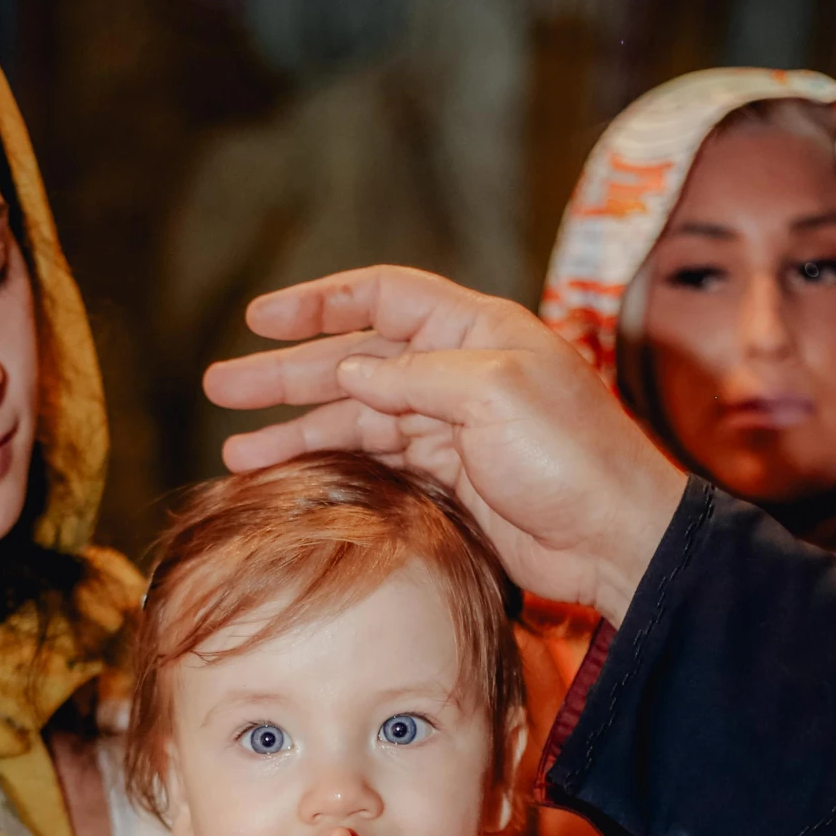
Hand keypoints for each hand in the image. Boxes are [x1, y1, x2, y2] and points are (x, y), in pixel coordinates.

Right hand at [203, 266, 685, 621]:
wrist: (614, 538)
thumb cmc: (571, 455)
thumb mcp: (491, 394)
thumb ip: (415, 375)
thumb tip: (350, 368)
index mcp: (475, 331)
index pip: (383, 297)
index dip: (318, 302)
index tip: (259, 317)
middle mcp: (458, 372)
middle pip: (355, 360)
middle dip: (286, 373)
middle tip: (222, 387)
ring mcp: (452, 429)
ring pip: (357, 420)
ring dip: (298, 432)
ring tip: (237, 451)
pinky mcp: (450, 482)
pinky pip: (376, 466)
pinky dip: (333, 470)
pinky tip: (294, 481)